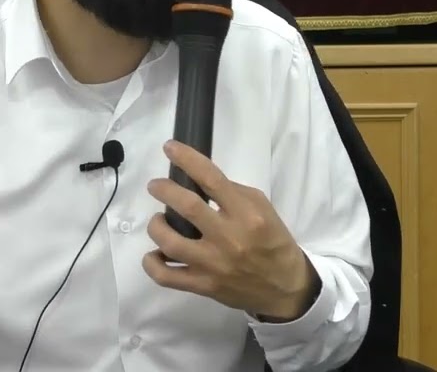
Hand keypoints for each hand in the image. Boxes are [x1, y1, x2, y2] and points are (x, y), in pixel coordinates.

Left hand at [143, 140, 320, 320]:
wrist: (284, 287)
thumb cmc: (272, 241)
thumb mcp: (263, 208)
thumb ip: (233, 193)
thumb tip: (199, 181)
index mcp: (246, 214)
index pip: (212, 179)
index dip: (187, 159)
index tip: (170, 148)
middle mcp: (228, 238)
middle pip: (187, 207)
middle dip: (164, 190)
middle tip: (156, 186)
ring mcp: (213, 264)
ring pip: (170, 242)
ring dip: (156, 226)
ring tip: (158, 221)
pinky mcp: (203, 286)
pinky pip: (166, 276)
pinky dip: (152, 263)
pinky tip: (155, 254)